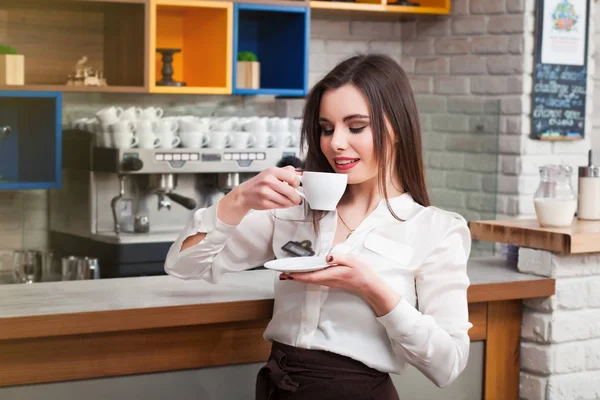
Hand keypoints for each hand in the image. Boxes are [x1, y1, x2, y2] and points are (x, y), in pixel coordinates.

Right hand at [235, 166, 301, 210]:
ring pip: (286, 201)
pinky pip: (280, 206)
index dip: (297, 183)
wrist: (244, 194)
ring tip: (289, 201)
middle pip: (291, 191)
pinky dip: (284, 206)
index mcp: (272, 171)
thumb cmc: (259, 183)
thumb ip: (286, 171)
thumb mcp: (271, 172)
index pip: (292, 177)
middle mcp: (268, 181)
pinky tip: (281, 202)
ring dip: (291, 203)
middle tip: (297, 198)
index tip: (296, 186)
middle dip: (296, 197)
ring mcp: (265, 193)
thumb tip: (300, 174)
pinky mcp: (264, 203)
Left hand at [282, 253, 401, 316]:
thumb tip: (327, 256)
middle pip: (307, 279)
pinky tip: (303, 274)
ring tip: (288, 274)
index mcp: (331, 274)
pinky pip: (315, 280)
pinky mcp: (331, 281)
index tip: (287, 274)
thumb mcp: (352, 261)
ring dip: (298, 277)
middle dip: (294, 276)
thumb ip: (339, 258)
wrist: (369, 285)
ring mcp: (329, 282)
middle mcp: (328, 280)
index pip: (311, 275)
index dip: (297, 275)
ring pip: (310, 280)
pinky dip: (306, 277)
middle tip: (281, 273)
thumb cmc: (362, 272)